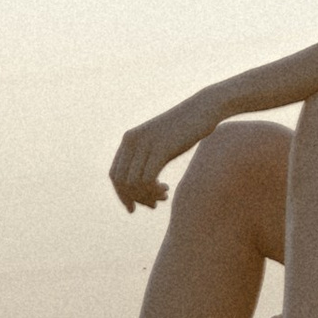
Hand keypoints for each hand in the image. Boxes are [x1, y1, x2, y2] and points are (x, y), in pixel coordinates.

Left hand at [109, 97, 214, 211]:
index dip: (122, 195)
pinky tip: (166, 190)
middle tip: (153, 205)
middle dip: (134, 199)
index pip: (114, 174)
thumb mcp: (161, 141)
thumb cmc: (185, 128)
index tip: (134, 208)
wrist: (203, 109)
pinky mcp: (161, 148)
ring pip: (133, 183)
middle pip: (121, 182)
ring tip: (162, 198)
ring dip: (146, 197)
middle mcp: (132, 140)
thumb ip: (147, 156)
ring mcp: (146, 144)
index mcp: (129, 139)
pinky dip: (154, 191)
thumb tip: (141, 180)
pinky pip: (147, 179)